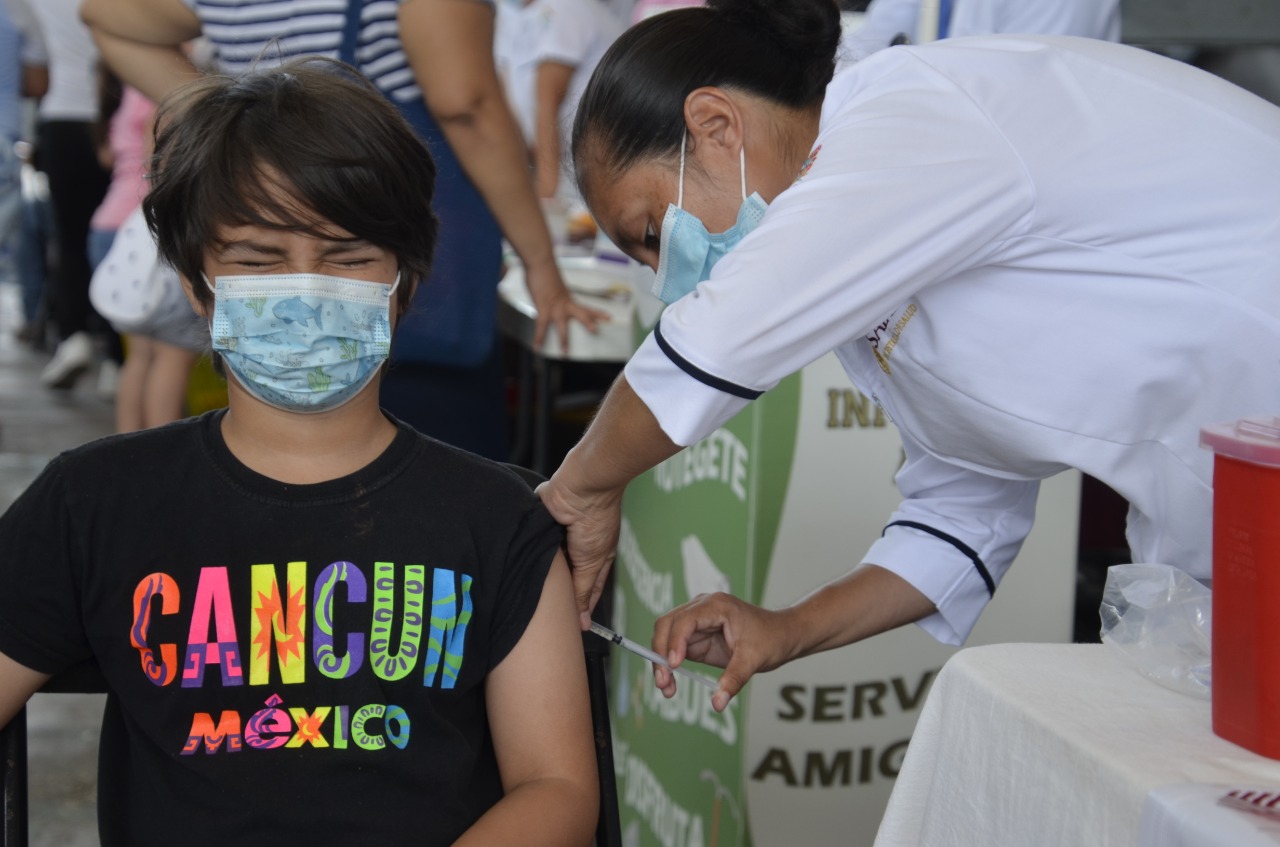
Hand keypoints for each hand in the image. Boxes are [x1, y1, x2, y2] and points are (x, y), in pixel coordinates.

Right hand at [523, 260, 608, 352]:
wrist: (540, 262)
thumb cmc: (544, 270)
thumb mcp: (553, 284)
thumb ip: (554, 293)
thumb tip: (548, 296)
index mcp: (568, 298)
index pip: (585, 306)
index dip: (597, 312)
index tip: (608, 317)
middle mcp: (565, 303)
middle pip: (581, 313)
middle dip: (589, 322)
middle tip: (597, 330)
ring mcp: (555, 307)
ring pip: (563, 326)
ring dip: (564, 339)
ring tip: (565, 353)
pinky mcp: (544, 308)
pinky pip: (541, 326)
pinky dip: (538, 337)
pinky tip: (536, 347)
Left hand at [536, 476, 624, 626]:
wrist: (582, 487)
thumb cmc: (596, 520)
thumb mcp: (592, 563)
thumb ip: (583, 591)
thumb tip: (582, 621)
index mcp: (592, 556)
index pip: (585, 588)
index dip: (578, 606)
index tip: (570, 627)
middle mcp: (574, 546)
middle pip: (562, 576)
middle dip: (555, 590)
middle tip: (543, 614)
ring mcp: (555, 535)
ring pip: (543, 561)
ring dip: (538, 569)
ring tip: (524, 592)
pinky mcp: (538, 523)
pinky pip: (529, 542)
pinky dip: (526, 550)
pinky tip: (517, 564)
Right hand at [652, 593, 794, 713]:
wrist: (782, 635)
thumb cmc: (771, 638)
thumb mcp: (754, 660)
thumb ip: (734, 680)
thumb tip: (717, 704)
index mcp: (716, 606)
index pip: (684, 620)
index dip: (674, 642)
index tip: (673, 666)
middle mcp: (702, 609)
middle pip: (667, 625)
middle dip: (660, 653)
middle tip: (664, 682)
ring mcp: (697, 622)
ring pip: (666, 636)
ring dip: (661, 661)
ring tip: (667, 688)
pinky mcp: (696, 636)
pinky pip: (674, 648)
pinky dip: (669, 665)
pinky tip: (672, 684)